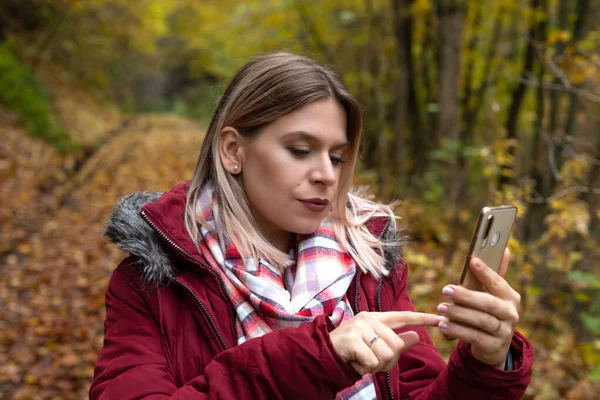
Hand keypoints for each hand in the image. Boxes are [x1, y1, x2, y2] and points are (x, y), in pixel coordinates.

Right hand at [330, 311, 442, 374]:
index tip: (440, 318)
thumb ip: (396, 342)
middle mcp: (369, 319)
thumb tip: (416, 336)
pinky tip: (355, 362)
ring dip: (375, 366)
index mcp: (376, 318)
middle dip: (386, 361)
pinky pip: (372, 362)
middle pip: (396, 345)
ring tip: (361, 360)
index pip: (404, 316)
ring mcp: (360, 328)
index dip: (423, 318)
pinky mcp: (353, 340)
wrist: (324, 354)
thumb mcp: (375, 346)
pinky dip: (365, 368)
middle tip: (370, 360)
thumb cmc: (352, 351)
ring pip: (385, 355)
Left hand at [436, 248, 519, 368]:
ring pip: (480, 321)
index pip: (498, 282)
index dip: (486, 272)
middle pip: (488, 303)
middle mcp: (511, 314)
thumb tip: (504, 248)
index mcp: (511, 297)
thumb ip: (492, 275)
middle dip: (466, 296)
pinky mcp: (494, 347)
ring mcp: (504, 332)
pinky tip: (443, 324)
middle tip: (445, 290)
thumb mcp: (491, 295)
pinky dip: (457, 330)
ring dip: (459, 313)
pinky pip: (474, 337)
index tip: (472, 261)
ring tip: (441, 307)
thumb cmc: (488, 313)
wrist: (493, 347)